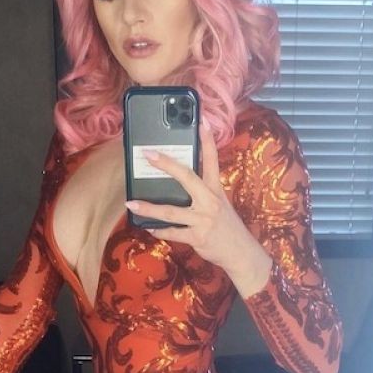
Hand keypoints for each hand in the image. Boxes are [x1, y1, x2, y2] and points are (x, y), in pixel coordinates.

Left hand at [126, 120, 272, 292]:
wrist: (240, 253)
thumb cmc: (227, 226)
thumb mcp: (221, 204)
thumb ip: (203, 192)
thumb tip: (180, 181)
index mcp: (216, 189)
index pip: (212, 160)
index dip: (207, 140)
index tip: (201, 120)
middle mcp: (209, 201)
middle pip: (186, 177)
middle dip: (167, 164)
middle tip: (148, 154)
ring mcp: (203, 219)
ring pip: (171, 211)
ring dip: (149, 208)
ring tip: (131, 204)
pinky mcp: (197, 237)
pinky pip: (172, 232)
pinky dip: (159, 230)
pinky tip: (148, 227)